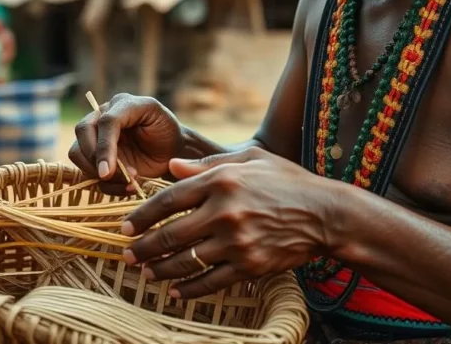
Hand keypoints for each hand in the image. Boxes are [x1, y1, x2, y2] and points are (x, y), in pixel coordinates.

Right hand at [68, 93, 184, 193]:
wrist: (172, 150)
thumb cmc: (168, 133)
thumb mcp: (163, 123)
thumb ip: (142, 131)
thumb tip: (119, 152)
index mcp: (122, 104)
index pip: (105, 121)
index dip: (104, 147)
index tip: (107, 172)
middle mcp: (103, 116)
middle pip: (82, 132)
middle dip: (95, 159)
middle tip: (113, 177)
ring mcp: (96, 136)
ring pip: (78, 153)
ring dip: (98, 174)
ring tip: (128, 182)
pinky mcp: (96, 156)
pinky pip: (88, 172)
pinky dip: (107, 186)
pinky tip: (128, 187)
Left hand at [120, 147, 332, 298]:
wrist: (326, 214)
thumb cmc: (288, 181)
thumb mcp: (251, 159)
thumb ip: (208, 164)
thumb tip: (172, 167)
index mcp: (222, 181)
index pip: (169, 200)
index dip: (141, 215)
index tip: (125, 226)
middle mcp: (225, 212)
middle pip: (170, 235)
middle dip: (143, 248)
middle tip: (126, 254)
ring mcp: (237, 242)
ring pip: (186, 262)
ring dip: (160, 270)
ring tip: (146, 273)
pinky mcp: (249, 266)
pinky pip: (210, 282)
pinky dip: (189, 290)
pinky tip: (175, 291)